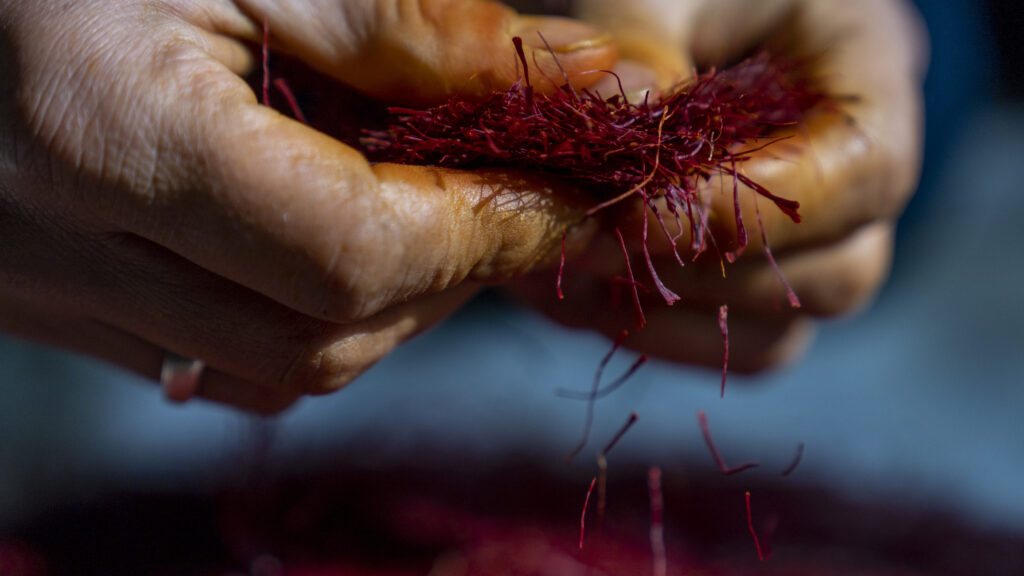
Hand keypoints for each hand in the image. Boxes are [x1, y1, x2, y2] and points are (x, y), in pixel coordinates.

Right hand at [0, 0, 614, 411]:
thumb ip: (425, 29)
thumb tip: (603, 86)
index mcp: (107, 137)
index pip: (352, 253)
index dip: (486, 230)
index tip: (569, 193)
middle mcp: (67, 250)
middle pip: (324, 339)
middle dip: (451, 275)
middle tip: (515, 198)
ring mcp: (55, 294)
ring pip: (281, 370)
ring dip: (394, 304)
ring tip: (433, 210)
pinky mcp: (60, 307)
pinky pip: (224, 366)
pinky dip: (318, 318)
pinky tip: (340, 237)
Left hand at [509, 0, 926, 371]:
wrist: (675, 17)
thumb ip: (643, 36)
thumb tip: (633, 112)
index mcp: (867, 72)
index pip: (860, 169)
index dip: (753, 207)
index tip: (638, 212)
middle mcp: (857, 173)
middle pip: (839, 271)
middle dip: (705, 269)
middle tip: (589, 240)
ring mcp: (816, 239)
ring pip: (780, 327)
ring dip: (671, 312)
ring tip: (571, 266)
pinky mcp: (759, 279)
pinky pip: (733, 342)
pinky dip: (658, 332)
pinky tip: (582, 289)